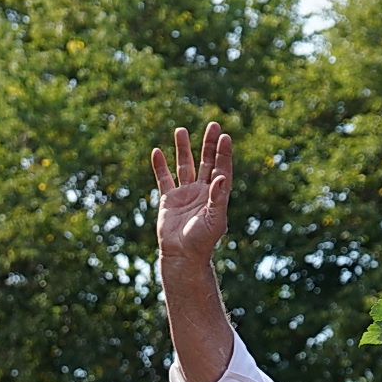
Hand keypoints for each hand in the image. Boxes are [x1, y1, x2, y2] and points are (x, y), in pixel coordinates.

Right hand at [151, 123, 231, 267]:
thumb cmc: (202, 241)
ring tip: (181, 130)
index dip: (223, 153)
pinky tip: (158, 151)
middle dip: (208, 145)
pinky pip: (164, 179)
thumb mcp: (214, 219)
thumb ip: (218, 197)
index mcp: (216, 196)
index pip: (221, 169)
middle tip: (212, 125)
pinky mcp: (168, 200)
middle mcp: (201, 192)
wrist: (182, 255)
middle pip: (206, 162)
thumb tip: (221, 176)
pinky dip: (160, 166)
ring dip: (183, 149)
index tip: (224, 136)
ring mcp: (184, 194)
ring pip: (184, 166)